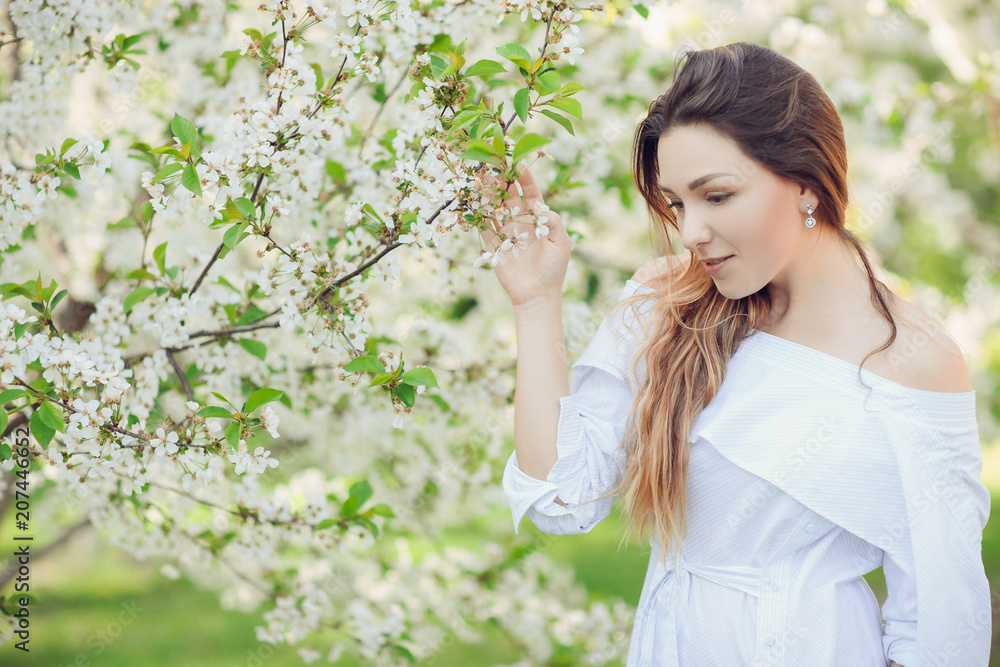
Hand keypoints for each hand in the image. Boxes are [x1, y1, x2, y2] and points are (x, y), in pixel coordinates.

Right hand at [474, 166, 571, 308]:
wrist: (536, 294)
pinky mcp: (491, 245)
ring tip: (480, 177)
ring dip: (487, 193)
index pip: (530, 192)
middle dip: (502, 180)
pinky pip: (482, 226)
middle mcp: (519, 222)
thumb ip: (553, 222)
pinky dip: (477, 214)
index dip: (524, 177)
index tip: (518, 162)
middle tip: (494, 164)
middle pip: (508, 196)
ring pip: (493, 207)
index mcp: (537, 219)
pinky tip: (471, 200)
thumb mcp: (561, 242)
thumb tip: (539, 205)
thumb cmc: (553, 269)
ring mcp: (504, 233)